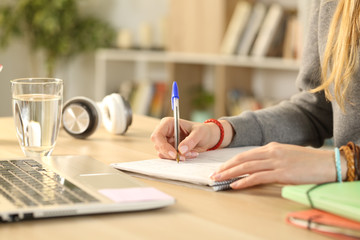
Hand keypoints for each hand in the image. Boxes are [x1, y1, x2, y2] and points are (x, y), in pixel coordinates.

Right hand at [151, 117, 228, 159]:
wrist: (207, 137)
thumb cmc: (203, 130)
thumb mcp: (199, 133)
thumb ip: (191, 140)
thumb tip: (181, 150)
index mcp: (168, 123)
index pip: (157, 135)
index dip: (163, 146)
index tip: (174, 154)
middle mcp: (164, 133)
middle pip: (158, 146)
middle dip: (171, 154)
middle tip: (185, 157)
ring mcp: (166, 142)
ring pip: (164, 154)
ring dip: (178, 157)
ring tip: (192, 153)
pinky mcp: (170, 150)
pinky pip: (170, 158)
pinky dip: (180, 158)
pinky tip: (191, 154)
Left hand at [210, 142, 346, 188]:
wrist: (327, 162)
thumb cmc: (307, 160)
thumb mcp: (285, 154)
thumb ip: (271, 157)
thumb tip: (258, 165)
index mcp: (271, 147)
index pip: (245, 154)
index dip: (231, 161)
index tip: (220, 167)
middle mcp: (271, 152)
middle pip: (242, 159)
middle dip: (225, 167)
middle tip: (213, 174)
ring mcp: (276, 162)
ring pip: (247, 167)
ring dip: (230, 174)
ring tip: (218, 179)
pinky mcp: (282, 173)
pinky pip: (258, 177)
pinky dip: (244, 181)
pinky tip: (235, 185)